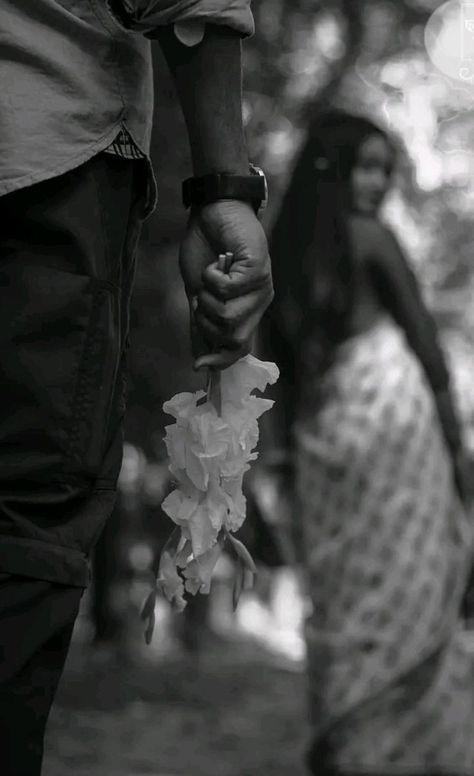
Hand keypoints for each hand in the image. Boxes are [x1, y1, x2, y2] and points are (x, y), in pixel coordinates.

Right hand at [179, 199, 273, 369]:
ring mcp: (262, 287)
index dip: (220, 361)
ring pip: (227, 316)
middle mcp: (260, 302)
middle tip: (200, 296)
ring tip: (211, 274)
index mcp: (248, 311)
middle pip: (231, 337)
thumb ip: (200, 324)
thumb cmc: (205, 248)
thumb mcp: (197, 292)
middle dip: (204, 320)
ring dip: (207, 296)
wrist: (212, 210)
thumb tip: (199, 361)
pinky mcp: (258, 270)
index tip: (198, 367)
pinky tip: (218, 261)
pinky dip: (212, 276)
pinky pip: (227, 290)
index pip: (240, 349)